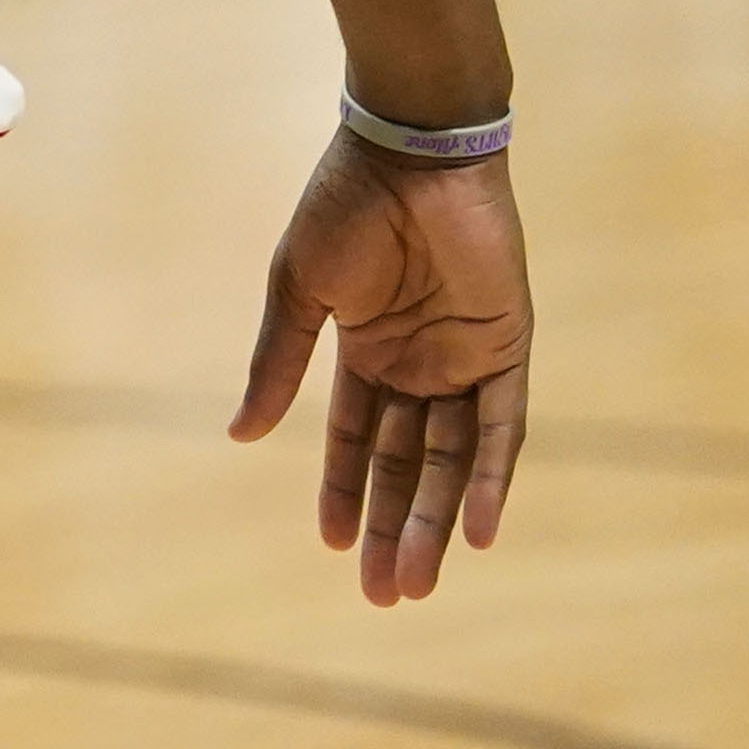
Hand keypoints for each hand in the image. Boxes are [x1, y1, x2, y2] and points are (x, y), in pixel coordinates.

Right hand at [232, 132, 530, 605]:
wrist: (409, 152)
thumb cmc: (344, 207)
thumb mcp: (298, 292)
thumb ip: (277, 364)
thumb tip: (241, 436)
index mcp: (369, 349)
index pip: (360, 440)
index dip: (346, 492)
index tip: (332, 546)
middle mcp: (422, 364)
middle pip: (410, 464)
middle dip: (395, 528)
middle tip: (385, 596)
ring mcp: (467, 360)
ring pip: (455, 461)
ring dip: (439, 521)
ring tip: (418, 581)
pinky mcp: (507, 349)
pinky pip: (505, 429)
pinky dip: (496, 481)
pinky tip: (481, 532)